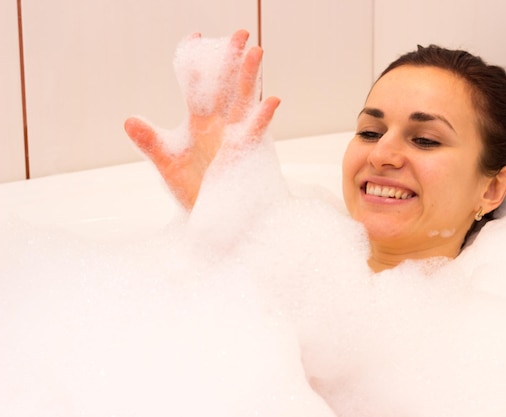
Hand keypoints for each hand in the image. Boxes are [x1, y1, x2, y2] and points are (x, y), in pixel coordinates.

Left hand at [124, 30, 279, 209]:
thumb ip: (150, 141)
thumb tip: (128, 120)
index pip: (196, 85)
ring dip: (249, 77)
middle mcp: (219, 125)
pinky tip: (271, 99)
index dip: (196, 62)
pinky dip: (262, 117)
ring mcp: (234, 136)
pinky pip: (255, 132)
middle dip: (232, 59)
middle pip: (226, 85)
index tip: (196, 36)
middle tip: (240, 33)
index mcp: (199, 122)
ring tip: (256, 51)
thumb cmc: (191, 190)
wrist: (209, 218)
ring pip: (243, 101)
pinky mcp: (244, 153)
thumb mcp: (166, 164)